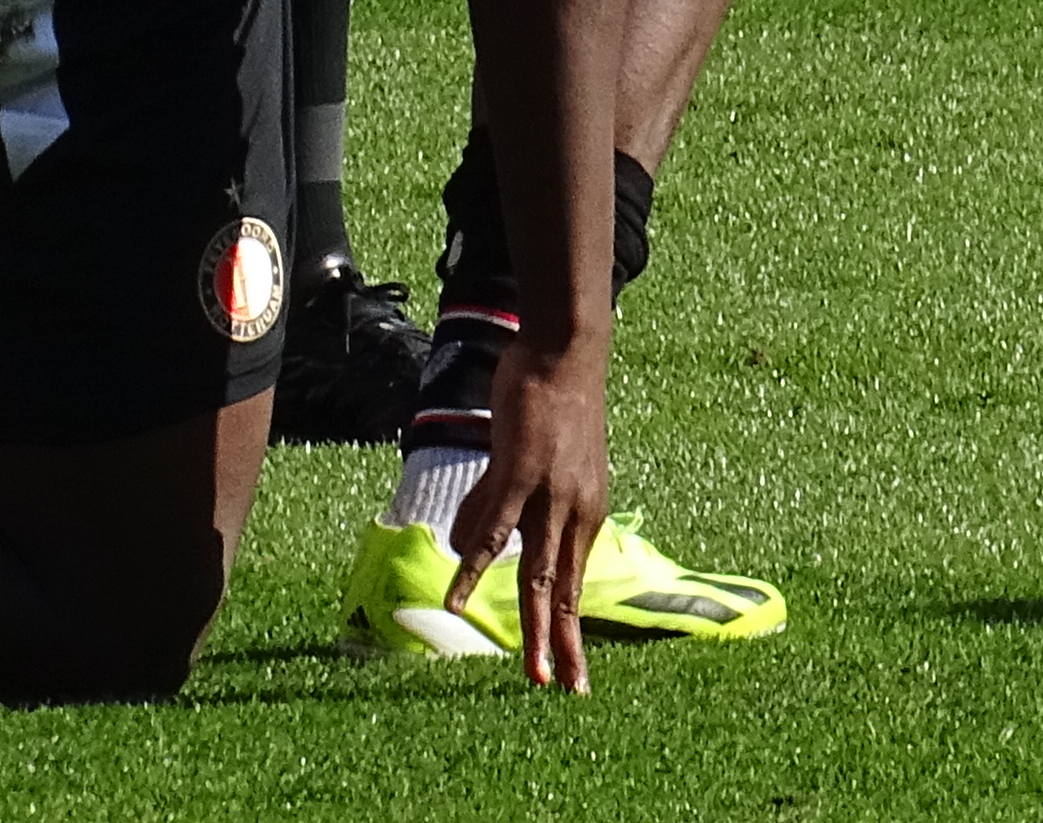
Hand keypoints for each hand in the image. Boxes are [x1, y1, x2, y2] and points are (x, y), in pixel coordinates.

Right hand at [450, 321, 612, 692]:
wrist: (565, 352)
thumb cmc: (550, 400)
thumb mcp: (535, 460)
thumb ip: (498, 503)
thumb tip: (462, 541)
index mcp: (584, 512)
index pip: (576, 582)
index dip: (572, 628)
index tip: (573, 671)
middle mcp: (573, 512)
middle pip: (564, 590)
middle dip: (562, 645)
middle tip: (561, 690)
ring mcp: (548, 496)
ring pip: (537, 575)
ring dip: (532, 627)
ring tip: (527, 673)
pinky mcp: (520, 475)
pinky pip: (492, 533)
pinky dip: (474, 569)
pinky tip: (458, 600)